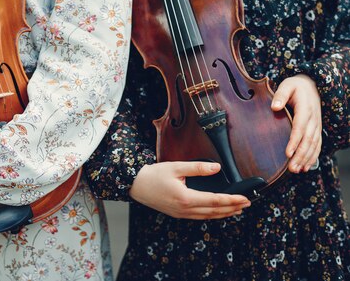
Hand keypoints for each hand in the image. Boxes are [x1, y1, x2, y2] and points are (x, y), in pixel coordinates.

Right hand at [130, 162, 250, 219]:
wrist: (135, 185)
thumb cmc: (153, 175)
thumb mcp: (175, 167)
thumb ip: (197, 168)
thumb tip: (216, 168)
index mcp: (186, 198)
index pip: (215, 200)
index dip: (232, 200)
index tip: (244, 198)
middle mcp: (185, 209)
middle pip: (215, 211)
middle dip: (233, 208)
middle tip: (247, 204)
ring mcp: (181, 214)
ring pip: (208, 216)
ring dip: (224, 213)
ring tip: (237, 209)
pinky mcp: (178, 214)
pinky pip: (200, 217)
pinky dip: (212, 215)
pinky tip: (217, 211)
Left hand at [271, 74, 321, 172]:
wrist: (312, 85)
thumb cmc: (296, 86)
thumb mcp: (287, 85)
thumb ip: (281, 95)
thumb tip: (274, 107)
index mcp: (305, 109)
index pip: (299, 128)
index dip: (294, 141)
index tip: (288, 153)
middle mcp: (313, 119)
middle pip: (308, 140)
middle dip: (300, 155)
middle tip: (291, 168)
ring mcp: (316, 125)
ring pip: (313, 145)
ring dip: (305, 159)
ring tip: (296, 170)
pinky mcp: (317, 129)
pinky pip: (317, 145)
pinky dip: (312, 157)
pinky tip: (305, 167)